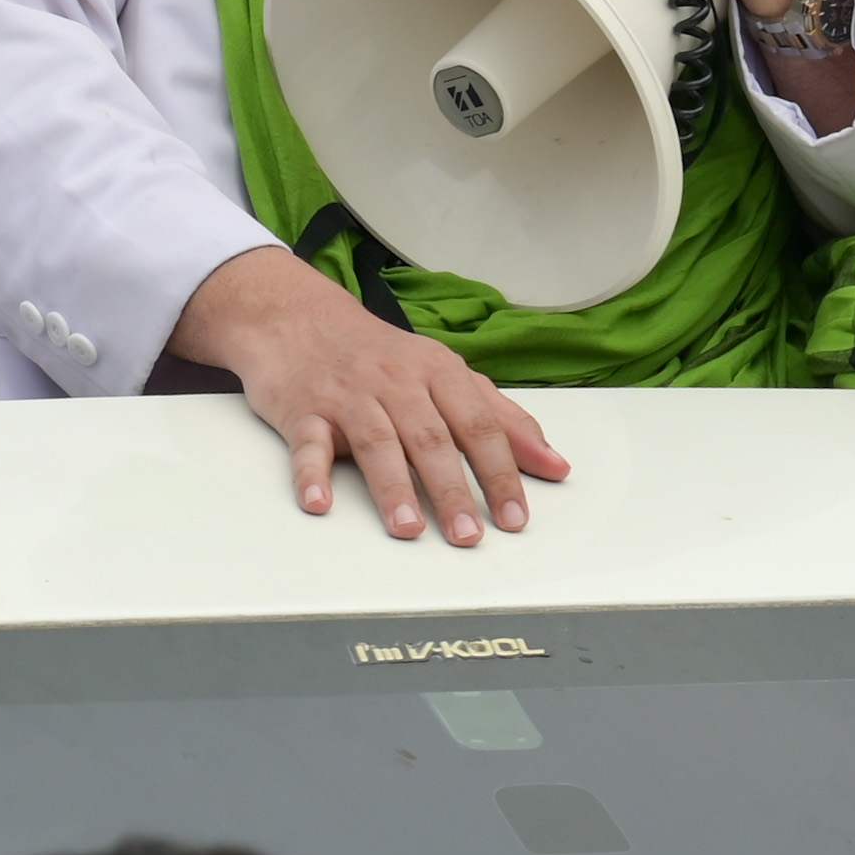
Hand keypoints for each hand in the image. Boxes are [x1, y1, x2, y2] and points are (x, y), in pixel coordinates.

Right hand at [168, 241, 564, 543]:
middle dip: (452, 489)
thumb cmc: (380, 356)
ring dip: (393, 487)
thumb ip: (503, 420)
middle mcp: (396, 383)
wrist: (298, 318)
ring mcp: (348, 396)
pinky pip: (308, 443)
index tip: (514, 517)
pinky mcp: (303, 410)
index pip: (478, 426)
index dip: (499, 473)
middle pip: (430, 438)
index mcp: (438, 373)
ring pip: (376, 443)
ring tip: (409, 528)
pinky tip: (319, 502)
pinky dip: (311, 473)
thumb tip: (555, 465)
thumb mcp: (446, 375)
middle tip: (468, 536)